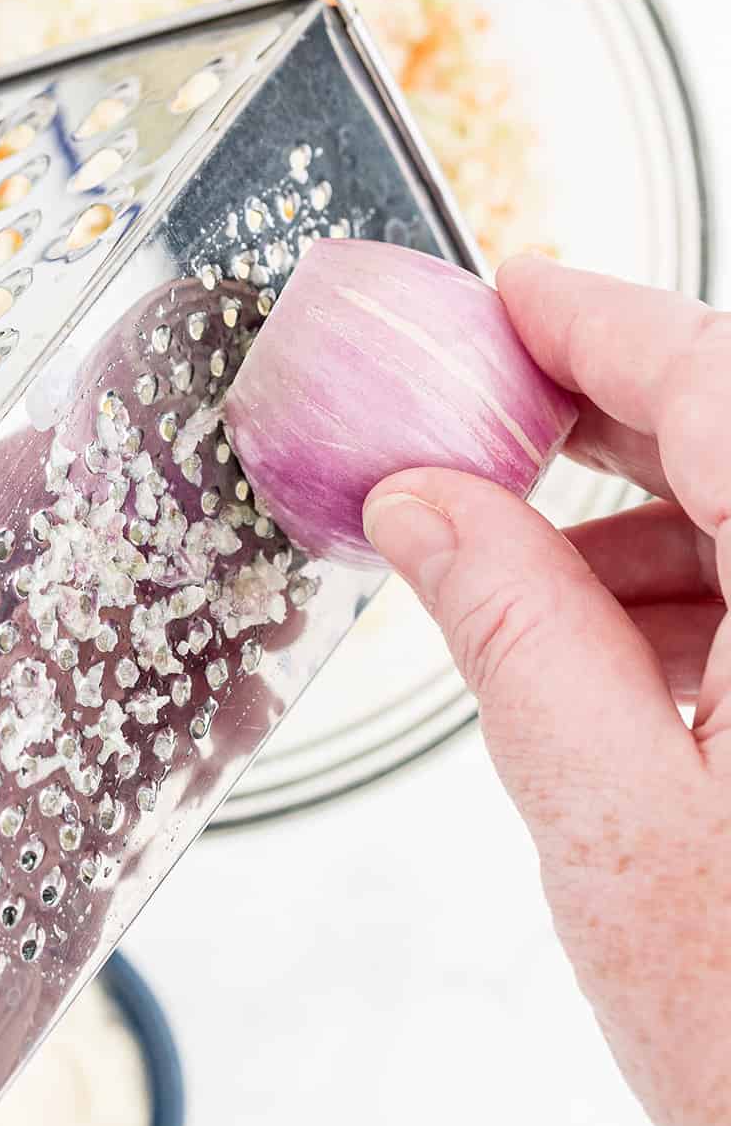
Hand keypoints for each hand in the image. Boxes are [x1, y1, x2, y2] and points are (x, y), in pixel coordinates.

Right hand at [361, 255, 730, 1125]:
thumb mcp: (614, 827)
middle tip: (482, 437)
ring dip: (651, 537)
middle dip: (606, 430)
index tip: (503, 298)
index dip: (593, 320)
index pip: (712, 376)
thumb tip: (424, 505)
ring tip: (536, 608)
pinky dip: (708, 608)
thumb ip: (512, 631)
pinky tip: (628, 677)